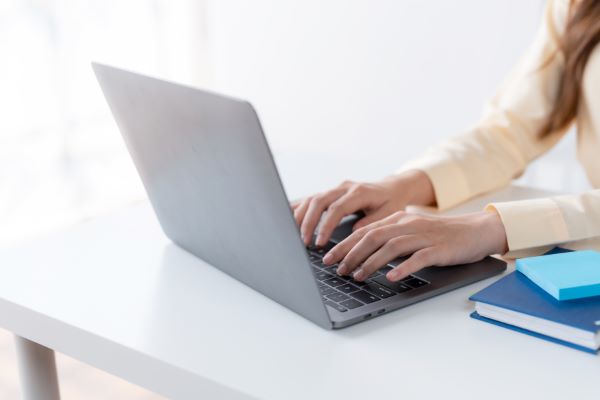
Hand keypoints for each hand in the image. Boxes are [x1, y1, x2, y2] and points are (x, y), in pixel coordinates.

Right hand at [291, 170, 434, 246]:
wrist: (392, 188)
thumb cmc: (392, 202)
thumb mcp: (389, 213)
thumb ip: (372, 222)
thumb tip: (354, 234)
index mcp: (359, 192)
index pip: (336, 208)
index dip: (325, 225)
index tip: (320, 243)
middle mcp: (344, 187)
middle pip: (319, 201)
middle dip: (308, 222)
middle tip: (304, 242)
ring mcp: (335, 189)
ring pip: (312, 199)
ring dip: (301, 216)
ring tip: (295, 235)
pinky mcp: (330, 193)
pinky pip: (311, 199)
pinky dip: (299, 208)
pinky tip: (288, 218)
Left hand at [322, 210, 507, 281]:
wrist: (477, 231)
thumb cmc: (440, 235)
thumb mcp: (411, 232)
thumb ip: (389, 238)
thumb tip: (361, 254)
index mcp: (398, 219)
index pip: (365, 230)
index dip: (344, 245)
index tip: (328, 258)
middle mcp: (408, 224)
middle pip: (373, 237)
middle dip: (351, 253)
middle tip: (337, 269)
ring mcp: (424, 236)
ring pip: (391, 246)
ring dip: (371, 262)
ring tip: (357, 276)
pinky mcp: (439, 249)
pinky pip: (418, 258)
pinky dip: (403, 267)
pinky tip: (391, 277)